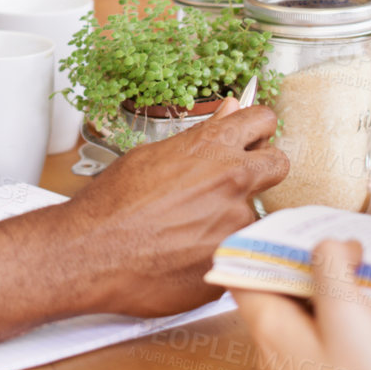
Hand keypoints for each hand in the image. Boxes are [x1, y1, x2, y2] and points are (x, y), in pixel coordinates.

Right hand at [64, 100, 287, 316]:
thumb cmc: (111, 205)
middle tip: (238, 181)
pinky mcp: (234, 258)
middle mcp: (233, 180)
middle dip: (264, 169)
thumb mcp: (152, 155)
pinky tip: (192, 252)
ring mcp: (238, 222)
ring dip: (236, 216)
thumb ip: (201, 137)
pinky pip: (241, 247)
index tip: (252, 137)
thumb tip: (229, 111)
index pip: (262, 119)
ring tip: (196, 227)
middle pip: (279, 163)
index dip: (257, 129)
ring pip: (257, 212)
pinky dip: (223, 248)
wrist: (91, 253)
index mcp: (212, 147)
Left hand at [234, 240, 370, 369]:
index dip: (262, 247)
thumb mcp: (346, 309)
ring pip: (312, 321)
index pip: (243, 275)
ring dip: (340, 299)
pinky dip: (357, 331)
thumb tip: (328, 244)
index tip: (288, 230)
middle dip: (312, 269)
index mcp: (270, 328)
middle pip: (281, 295)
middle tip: (342, 250)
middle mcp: (277, 354)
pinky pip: (335, 349)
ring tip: (370, 283)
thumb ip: (330, 265)